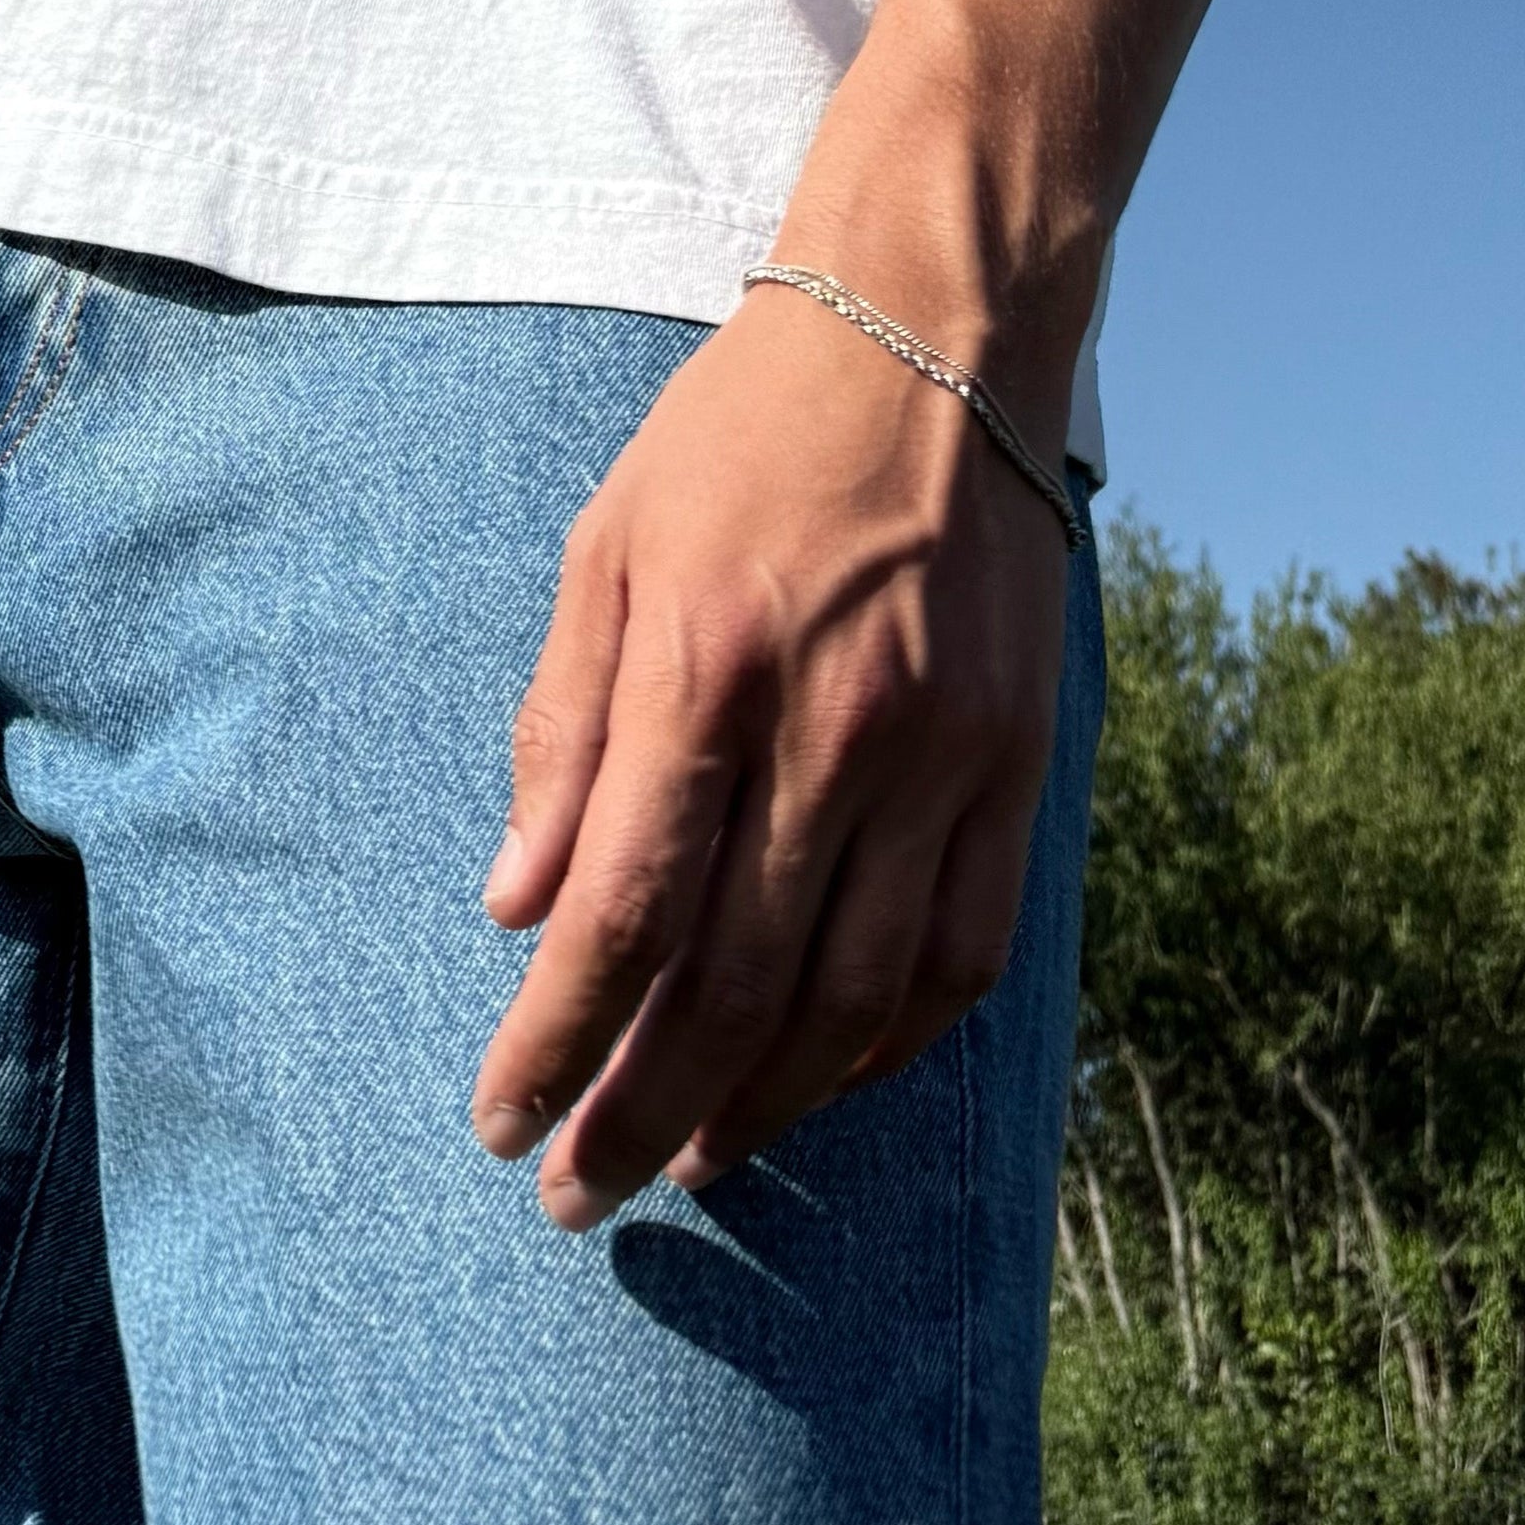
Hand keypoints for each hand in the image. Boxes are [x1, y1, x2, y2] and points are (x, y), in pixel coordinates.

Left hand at [471, 286, 1069, 1226]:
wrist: (932, 334)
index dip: (557, 1040)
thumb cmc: (742, 434)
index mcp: (709, 662)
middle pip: (730, 982)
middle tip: (579, 1190)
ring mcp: (945, 752)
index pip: (623, 911)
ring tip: (689, 1156)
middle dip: (641, 1108)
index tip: (503, 1121)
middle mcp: (836, 724)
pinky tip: (821, 1077)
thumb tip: (520, 908)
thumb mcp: (607, 546)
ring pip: (852, 995)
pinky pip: (962, 954)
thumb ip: (563, 729)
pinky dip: (887, 1042)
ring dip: (762, 1103)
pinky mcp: (1020, 761)